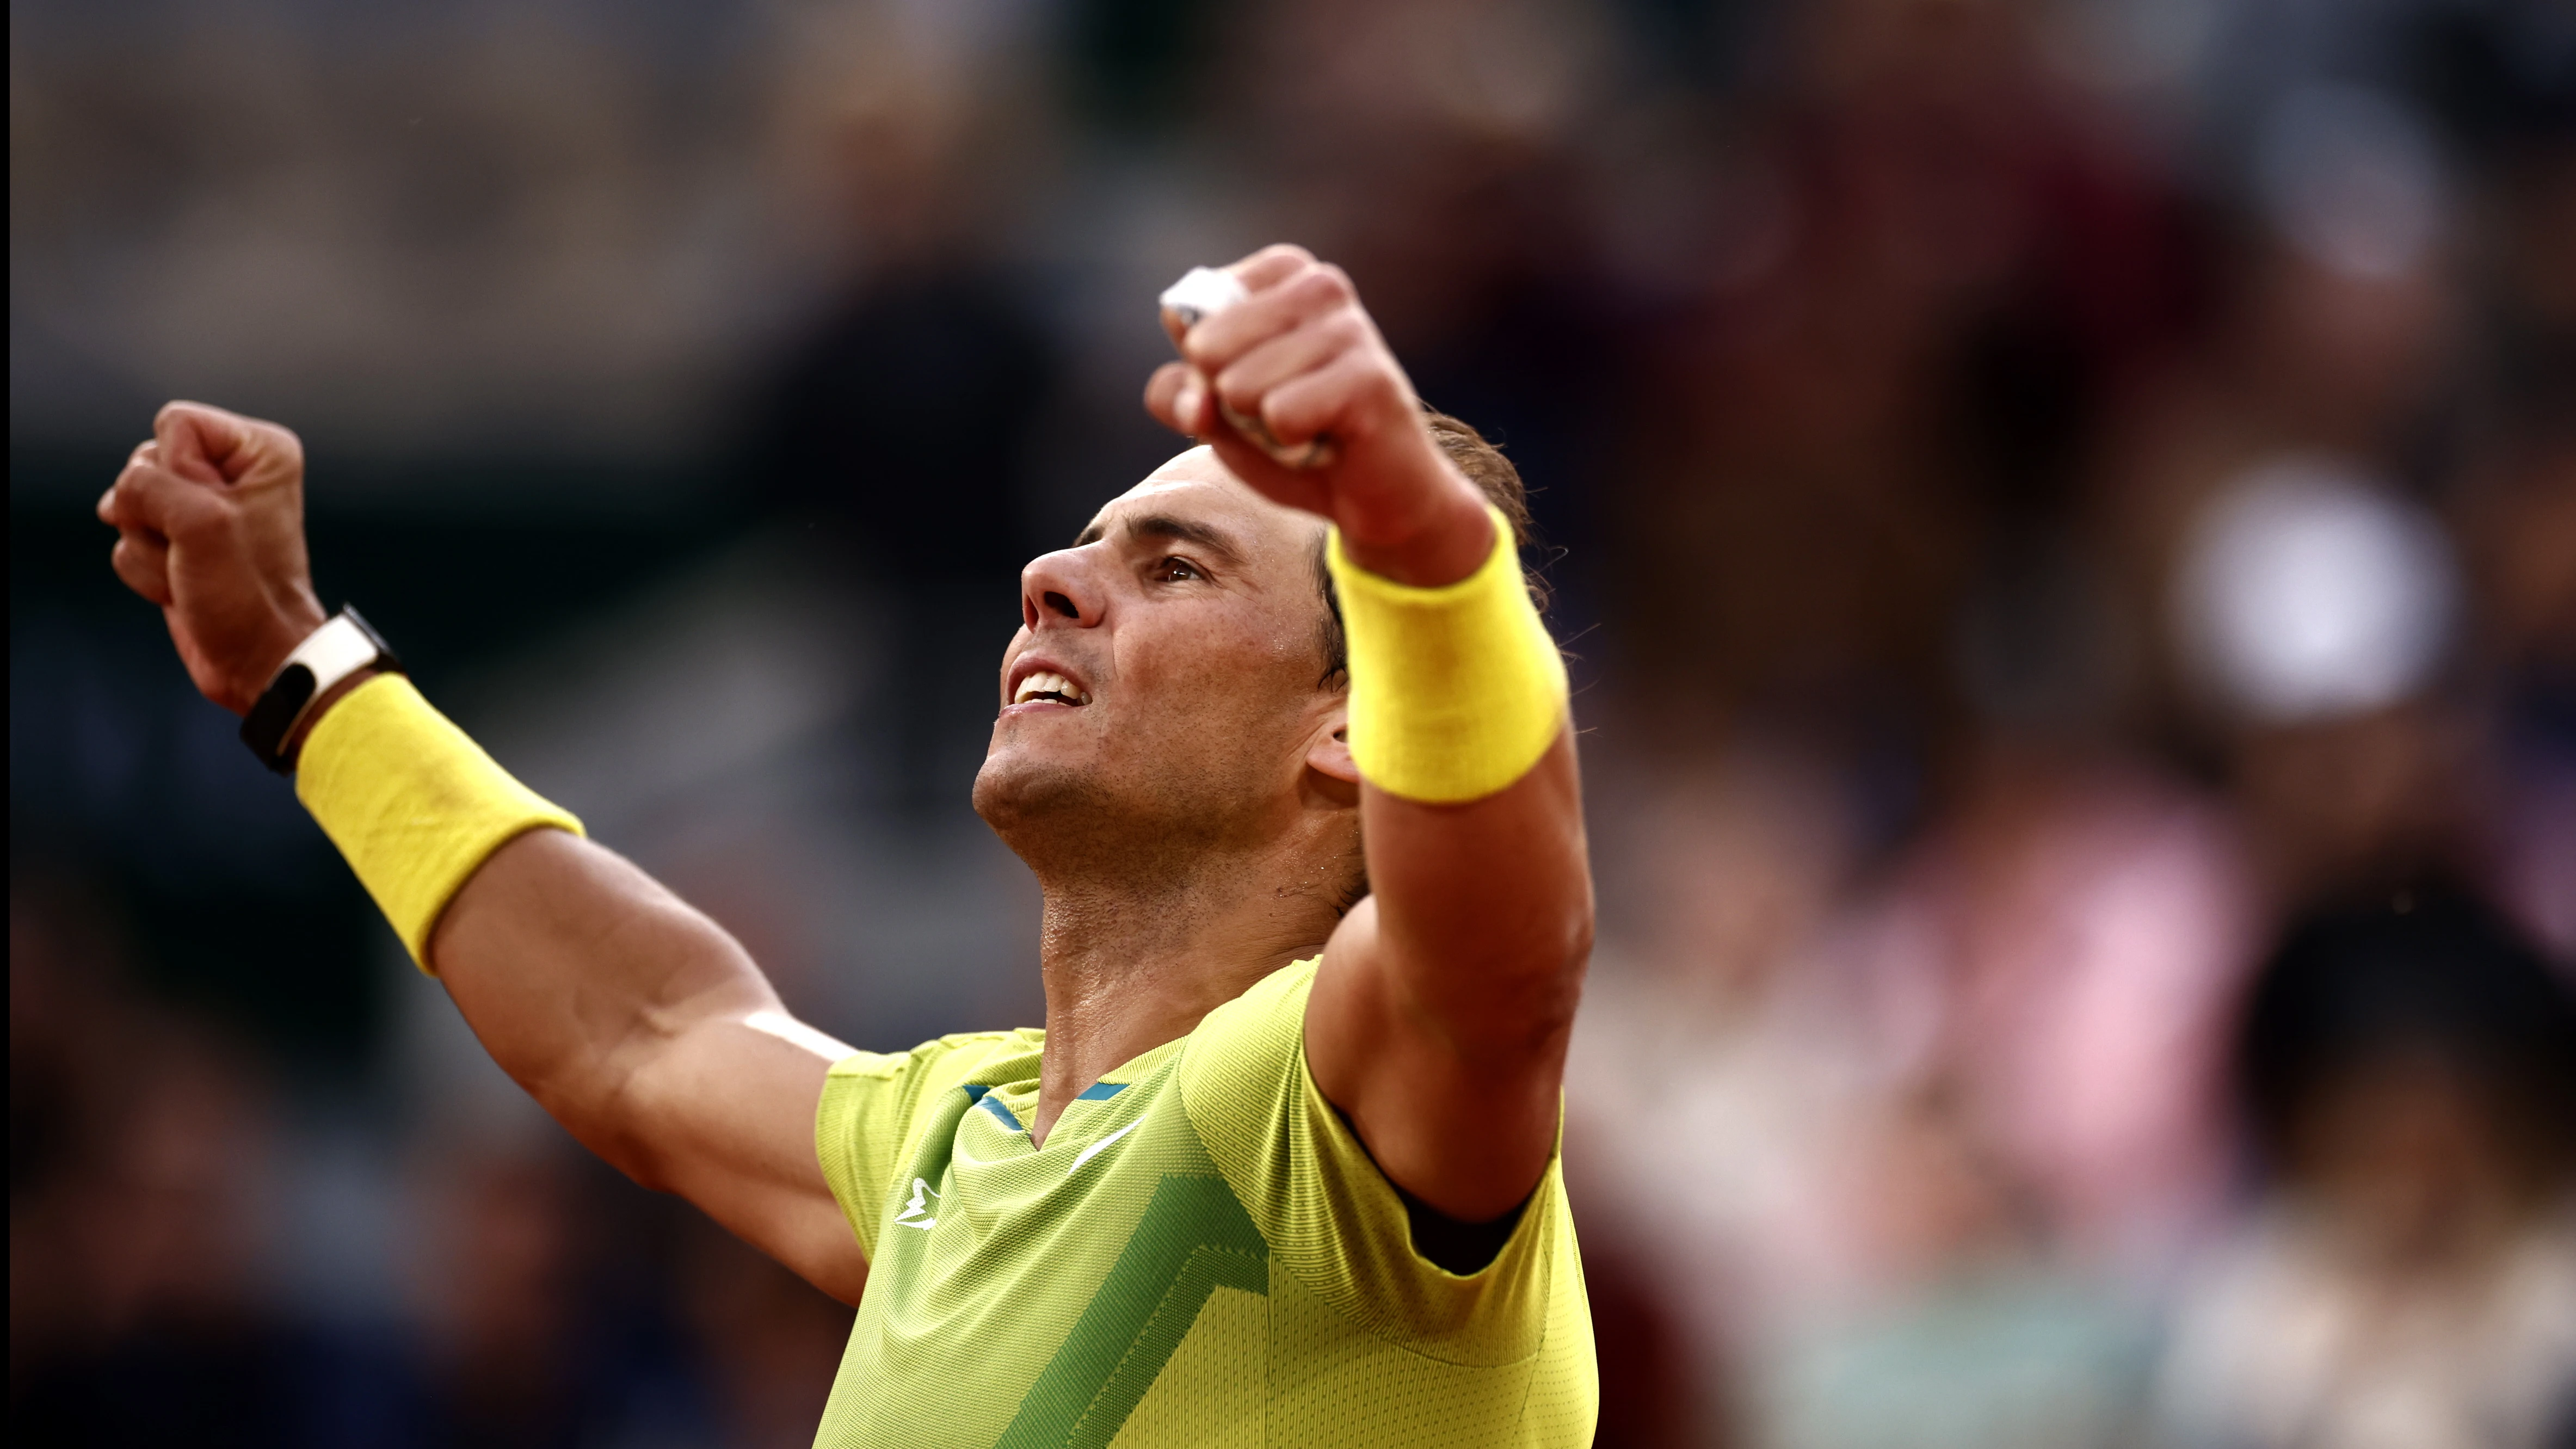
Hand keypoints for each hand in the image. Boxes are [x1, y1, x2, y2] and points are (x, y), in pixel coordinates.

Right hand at [97, 402, 326, 714]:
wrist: (253, 658)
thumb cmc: (246, 593)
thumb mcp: (201, 522)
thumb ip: (148, 484)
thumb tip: (122, 496)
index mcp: (259, 451)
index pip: (174, 422)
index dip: (177, 470)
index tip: (212, 513)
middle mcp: (232, 473)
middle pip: (143, 462)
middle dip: (156, 512)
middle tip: (196, 548)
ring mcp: (201, 510)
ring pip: (128, 504)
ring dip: (149, 546)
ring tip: (190, 571)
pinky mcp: (177, 542)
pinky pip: (127, 540)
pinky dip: (146, 570)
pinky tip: (180, 586)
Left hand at [1144, 245, 1493, 586]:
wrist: (1371, 496)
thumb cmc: (1293, 438)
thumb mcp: (1217, 413)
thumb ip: (1177, 395)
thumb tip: (1196, 401)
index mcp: (1281, 273)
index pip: (1184, 314)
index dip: (1200, 370)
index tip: (1251, 383)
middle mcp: (1320, 284)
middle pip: (1205, 347)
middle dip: (1228, 400)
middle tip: (1280, 410)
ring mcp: (1350, 326)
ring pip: (1239, 385)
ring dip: (1262, 427)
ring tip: (1308, 425)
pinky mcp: (1369, 376)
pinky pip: (1280, 414)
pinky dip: (1291, 444)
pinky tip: (1328, 440)